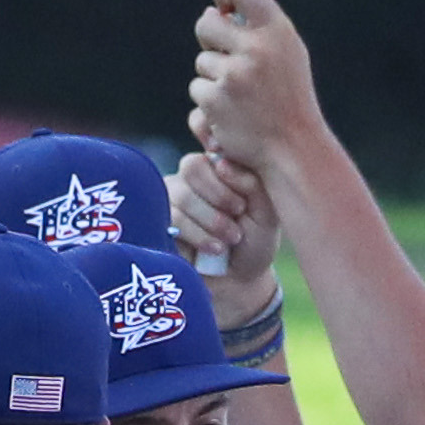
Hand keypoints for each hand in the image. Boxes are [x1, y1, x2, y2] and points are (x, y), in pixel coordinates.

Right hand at [172, 151, 281, 309]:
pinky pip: (171, 218)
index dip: (223, 168)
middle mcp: (190, 178)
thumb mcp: (266, 212)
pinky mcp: (158, 224)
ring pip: (181, 194)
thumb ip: (252, 183)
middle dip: (219, 195)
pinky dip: (198, 234)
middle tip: (239, 214)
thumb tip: (221, 163)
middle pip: (192, 166)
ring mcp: (171, 199)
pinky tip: (214, 247)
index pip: (209, 143)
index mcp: (218, 166)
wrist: (239, 281)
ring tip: (231, 238)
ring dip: (211, 219)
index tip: (242, 200)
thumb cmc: (254, 241)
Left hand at [188, 0, 328, 177]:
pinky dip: (210, 102)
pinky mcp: (214, 100)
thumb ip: (259, 31)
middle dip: (209, 39)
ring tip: (242, 97)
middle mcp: (256, 49)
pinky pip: (198, 89)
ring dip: (214, 77)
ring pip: (202, 62)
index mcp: (277, 31)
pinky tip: (233, 114)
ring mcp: (233, 75)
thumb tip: (216, 11)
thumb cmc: (289, 101)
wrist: (293, 150)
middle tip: (223, 54)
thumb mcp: (288, 56)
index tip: (223, 6)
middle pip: (206, 23)